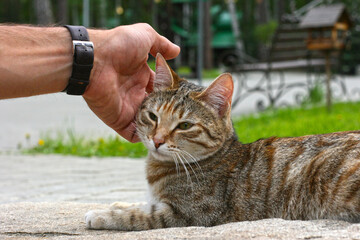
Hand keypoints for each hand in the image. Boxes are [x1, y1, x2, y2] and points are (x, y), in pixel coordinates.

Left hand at [84, 23, 179, 141]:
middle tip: (179, 117)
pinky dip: (142, 138)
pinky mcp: (118, 119)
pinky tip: (155, 138)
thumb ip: (161, 44)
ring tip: (170, 132)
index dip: (170, 92)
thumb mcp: (144, 36)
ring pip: (147, 122)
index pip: (160, 88)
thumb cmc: (117, 45)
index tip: (183, 99)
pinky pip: (132, 133)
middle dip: (166, 112)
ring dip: (157, 127)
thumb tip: (176, 51)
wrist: (92, 59)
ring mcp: (126, 107)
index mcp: (141, 75)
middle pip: (155, 107)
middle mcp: (134, 92)